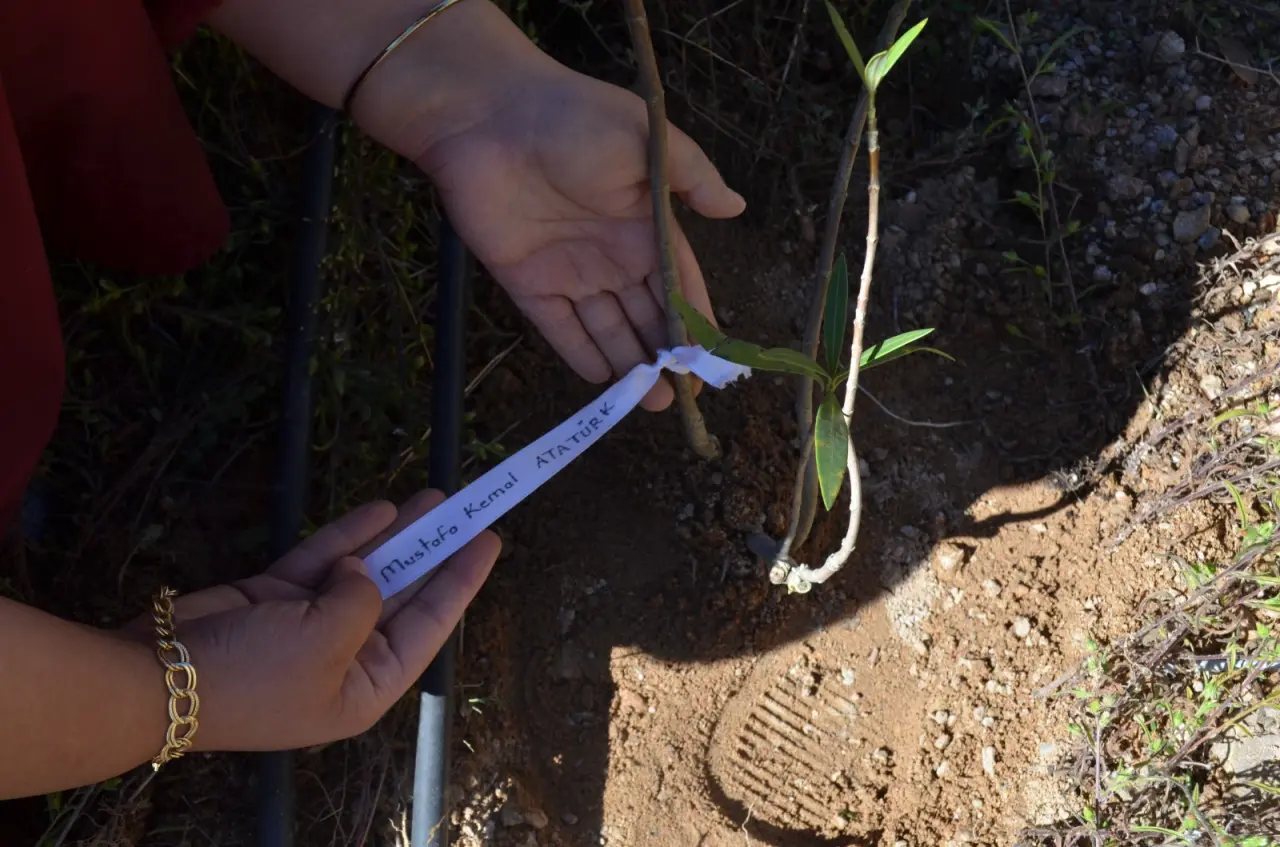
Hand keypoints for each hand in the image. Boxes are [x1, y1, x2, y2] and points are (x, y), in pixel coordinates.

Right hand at [123, 491, 498, 751]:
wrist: (159, 677)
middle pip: (402, 594)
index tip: (490, 541)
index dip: (461, 582)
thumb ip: (363, 600)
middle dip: (433, 552)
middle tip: (467, 511)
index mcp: (367, 685)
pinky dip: (350, 535)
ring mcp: (310, 624)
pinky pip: (325, 561)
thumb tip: (366, 572)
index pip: (430, 626)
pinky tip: (383, 509)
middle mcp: (345, 656)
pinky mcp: (277, 597)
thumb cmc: (256, 676)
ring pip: (366, 571)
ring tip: (434, 497)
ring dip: (398, 535)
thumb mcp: (328, 642)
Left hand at [349, 1, 746, 410]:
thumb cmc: (573, 119)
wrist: (488, 118)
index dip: (696, 320)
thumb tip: (738, 208)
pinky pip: (560, 329)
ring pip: (608, 329)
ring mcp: (570, 271)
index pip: (679, 282)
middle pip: (646, 314)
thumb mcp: (646, 139)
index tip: (712, 360)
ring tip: (653, 403)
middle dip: (667, 356)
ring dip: (630, 366)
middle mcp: (611, 253)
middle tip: (687, 398)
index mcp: (645, 222)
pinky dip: (581, 356)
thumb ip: (693, 177)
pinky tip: (603, 383)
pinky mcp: (528, 283)